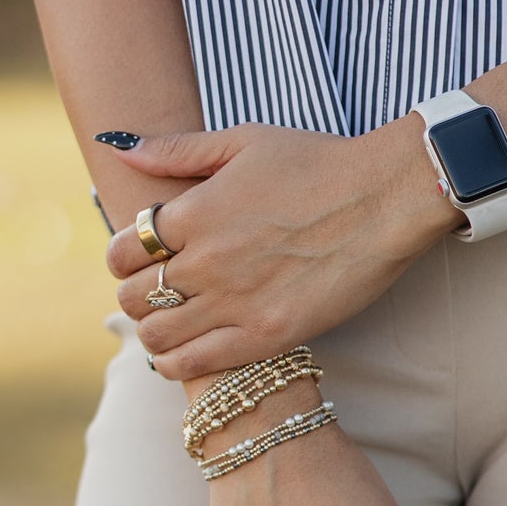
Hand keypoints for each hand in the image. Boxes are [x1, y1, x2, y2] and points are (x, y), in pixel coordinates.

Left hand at [105, 120, 457, 379]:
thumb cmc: (318, 163)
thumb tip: (122, 150)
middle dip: (136, 295)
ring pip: (156, 335)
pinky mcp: (266, 336)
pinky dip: (176, 364)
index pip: (123, 249)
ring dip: (154, 332)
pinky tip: (185, 354)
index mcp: (196, 212)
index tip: (140, 259)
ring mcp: (235, 302)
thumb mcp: (243, 141)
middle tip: (157, 293)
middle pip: (134, 296)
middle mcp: (207, 260)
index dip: (122, 258)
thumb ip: (178, 150)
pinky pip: (194, 365)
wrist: (384, 199)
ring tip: (172, 324)